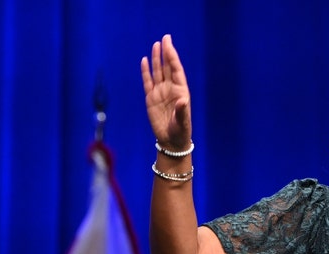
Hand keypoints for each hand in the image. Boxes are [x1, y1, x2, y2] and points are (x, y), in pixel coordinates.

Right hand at [140, 34, 191, 148]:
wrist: (171, 141)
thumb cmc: (180, 131)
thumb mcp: (182, 122)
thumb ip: (182, 111)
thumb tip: (183, 101)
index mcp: (181, 91)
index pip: (176, 70)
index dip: (172, 56)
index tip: (169, 44)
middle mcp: (171, 89)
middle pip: (168, 67)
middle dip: (166, 53)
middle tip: (165, 38)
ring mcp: (160, 93)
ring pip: (158, 72)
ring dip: (157, 59)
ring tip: (156, 45)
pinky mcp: (151, 98)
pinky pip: (148, 82)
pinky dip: (146, 72)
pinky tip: (145, 61)